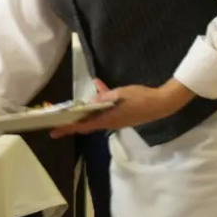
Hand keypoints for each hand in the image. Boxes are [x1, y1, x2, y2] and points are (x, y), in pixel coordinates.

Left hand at [50, 78, 194, 137]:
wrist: (162, 104)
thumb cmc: (141, 98)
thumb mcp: (121, 94)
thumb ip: (105, 97)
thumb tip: (91, 101)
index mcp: (108, 120)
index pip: (83, 126)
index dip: (68, 128)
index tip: (54, 131)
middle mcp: (109, 122)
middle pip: (86, 123)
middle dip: (71, 121)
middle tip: (57, 119)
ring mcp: (116, 119)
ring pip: (95, 116)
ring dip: (85, 110)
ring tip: (75, 104)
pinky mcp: (122, 114)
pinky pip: (106, 109)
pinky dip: (101, 100)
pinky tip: (99, 84)